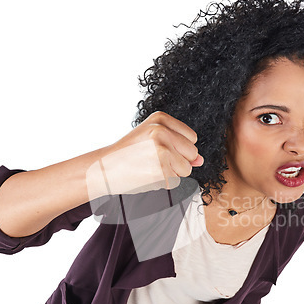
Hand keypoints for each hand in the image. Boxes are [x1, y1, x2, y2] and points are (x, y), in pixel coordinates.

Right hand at [87, 111, 203, 197]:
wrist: (102, 169)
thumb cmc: (128, 155)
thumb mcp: (151, 142)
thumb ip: (179, 148)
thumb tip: (201, 160)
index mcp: (160, 119)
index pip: (192, 139)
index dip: (178, 149)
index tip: (156, 150)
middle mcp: (161, 131)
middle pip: (193, 154)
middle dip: (178, 162)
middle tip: (152, 161)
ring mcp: (161, 150)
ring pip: (186, 169)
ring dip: (171, 174)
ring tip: (149, 168)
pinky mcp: (160, 170)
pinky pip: (176, 181)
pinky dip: (164, 183)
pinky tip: (146, 176)